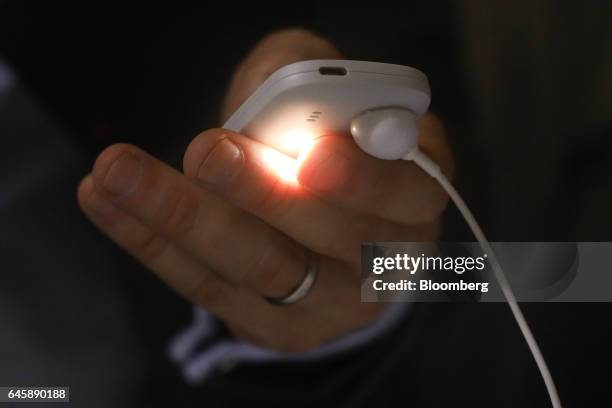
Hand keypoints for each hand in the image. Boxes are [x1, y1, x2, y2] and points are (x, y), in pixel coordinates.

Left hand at [78, 29, 452, 351]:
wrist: (310, 210)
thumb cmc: (324, 135)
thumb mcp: (330, 94)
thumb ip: (309, 85)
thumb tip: (266, 107)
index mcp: (413, 198)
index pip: (408, 192)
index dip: (366, 178)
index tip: (315, 154)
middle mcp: (383, 261)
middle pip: (332, 240)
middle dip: (263, 195)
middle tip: (206, 152)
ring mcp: (330, 303)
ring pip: (263, 268)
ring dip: (187, 218)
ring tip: (120, 172)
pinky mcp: (276, 325)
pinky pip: (211, 288)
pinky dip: (154, 242)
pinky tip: (106, 199)